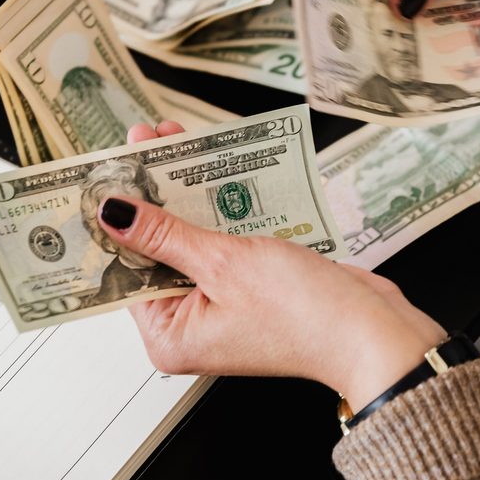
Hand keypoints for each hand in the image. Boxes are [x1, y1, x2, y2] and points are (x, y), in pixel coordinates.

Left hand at [104, 122, 445, 409]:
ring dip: (182, 194)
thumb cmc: (304, 314)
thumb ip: (165, 234)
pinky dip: (214, 209)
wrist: (372, 330)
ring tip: (172, 142)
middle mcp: (189, 326)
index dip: (116, 215)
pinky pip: (219, 243)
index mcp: (169, 337)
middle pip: (154, 250)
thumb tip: (114, 212)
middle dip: (150, 196)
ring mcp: (220, 307)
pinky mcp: (248, 288)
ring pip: (187, 240)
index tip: (108, 170)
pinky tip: (207, 170)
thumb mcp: (223, 264)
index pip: (124, 268)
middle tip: (144, 143)